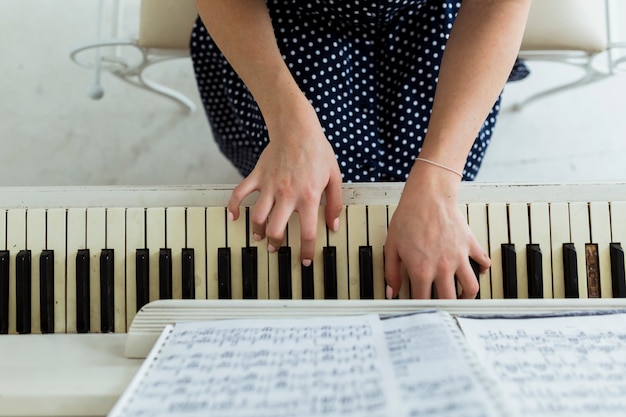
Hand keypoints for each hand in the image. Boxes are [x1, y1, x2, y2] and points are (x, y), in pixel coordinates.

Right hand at [228, 99, 342, 264]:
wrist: (297, 127)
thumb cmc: (317, 151)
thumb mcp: (334, 177)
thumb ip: (335, 203)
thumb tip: (333, 225)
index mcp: (309, 197)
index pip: (306, 233)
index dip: (305, 251)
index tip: (304, 260)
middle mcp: (288, 195)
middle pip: (277, 230)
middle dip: (276, 244)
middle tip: (277, 248)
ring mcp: (270, 186)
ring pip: (258, 217)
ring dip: (257, 231)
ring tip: (261, 236)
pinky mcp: (257, 176)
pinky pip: (239, 194)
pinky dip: (234, 207)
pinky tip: (234, 217)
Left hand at [384, 164, 489, 298]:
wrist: (427, 196)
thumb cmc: (409, 218)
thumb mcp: (392, 247)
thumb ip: (392, 272)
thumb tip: (391, 291)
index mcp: (421, 270)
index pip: (423, 300)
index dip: (420, 308)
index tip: (419, 309)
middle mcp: (442, 267)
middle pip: (449, 299)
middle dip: (445, 307)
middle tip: (442, 307)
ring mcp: (459, 257)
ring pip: (471, 287)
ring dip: (467, 295)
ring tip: (462, 296)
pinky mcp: (470, 245)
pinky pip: (483, 262)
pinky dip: (482, 269)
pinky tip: (477, 271)